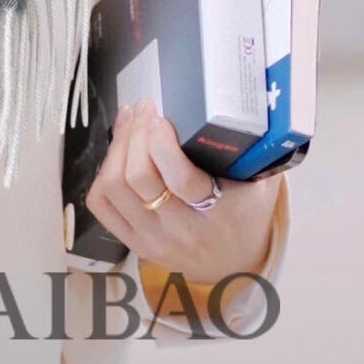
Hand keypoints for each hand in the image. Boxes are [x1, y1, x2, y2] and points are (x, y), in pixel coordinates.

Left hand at [85, 98, 281, 286]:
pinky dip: (104, 170)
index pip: (179, 178)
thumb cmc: (247, 211)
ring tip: (132, 121)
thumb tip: (237, 102)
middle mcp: (181, 231)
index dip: (161, 142)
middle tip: (146, 109)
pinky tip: (119, 149)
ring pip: (114, 187)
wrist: (235, 261)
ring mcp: (152, 239)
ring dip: (118, 146)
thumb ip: (253, 147)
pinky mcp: (133, 242)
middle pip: (139, 177)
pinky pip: (101, 204)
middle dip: (137, 134)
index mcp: (217, 214)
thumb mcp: (262, 181)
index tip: (161, 117)